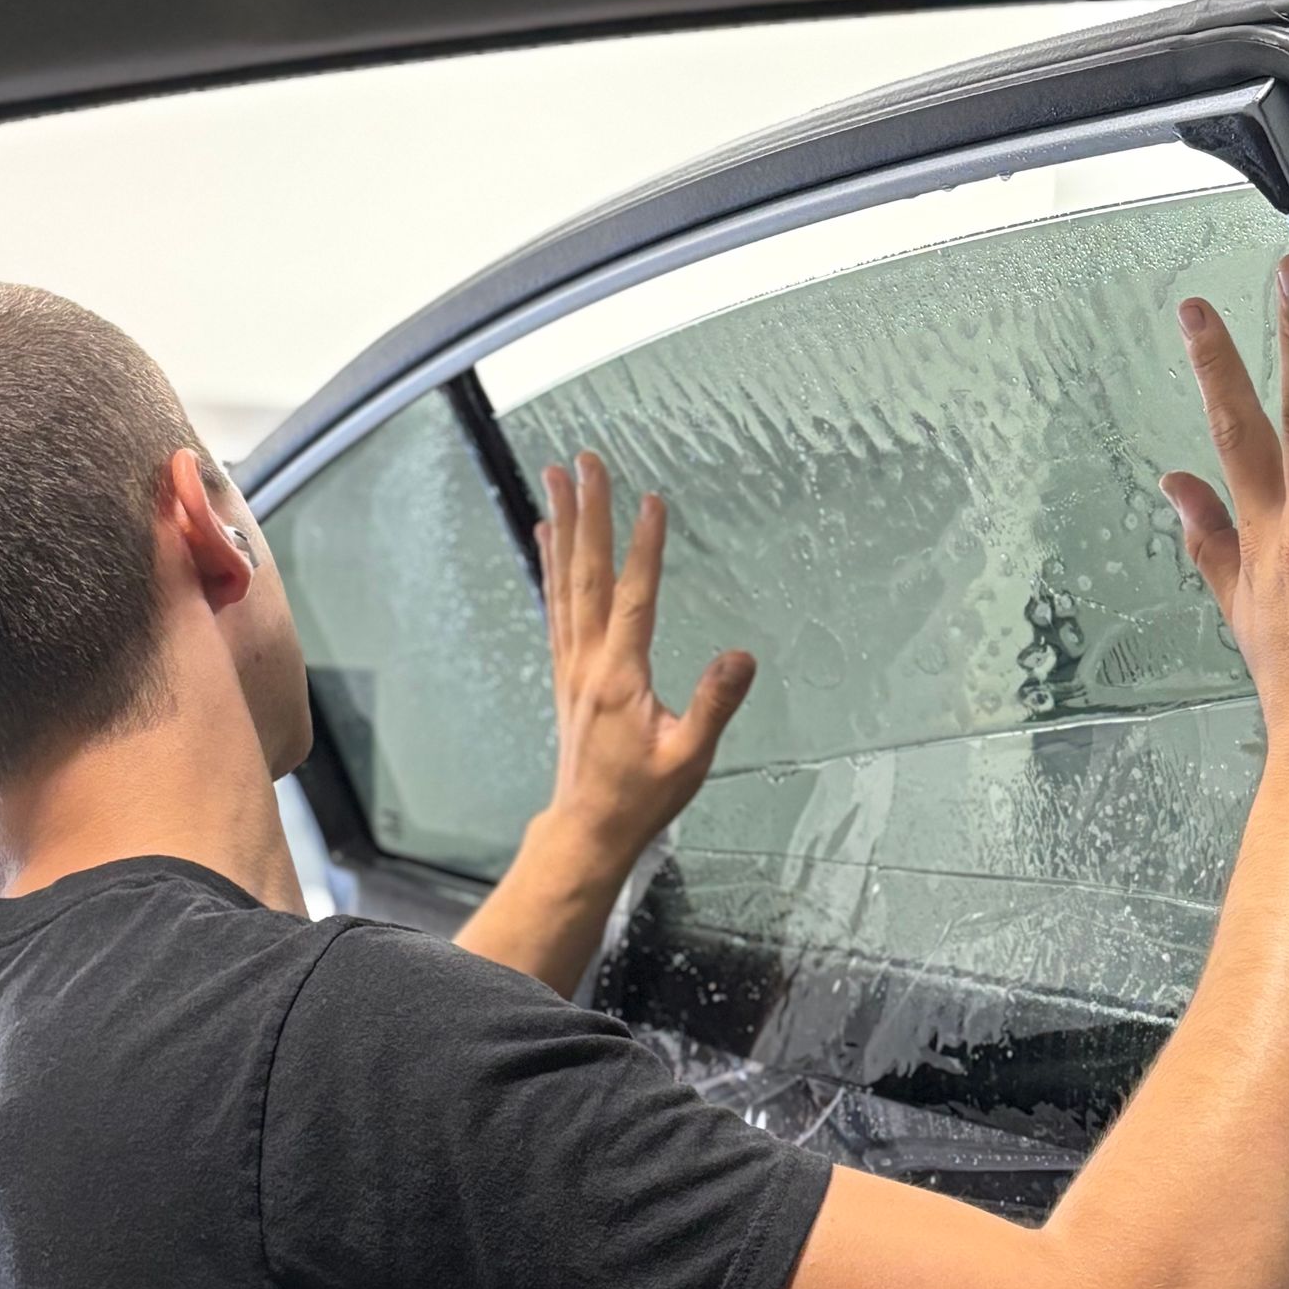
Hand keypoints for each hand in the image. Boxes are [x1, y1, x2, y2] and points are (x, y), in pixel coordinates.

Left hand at [535, 451, 756, 879]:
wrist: (588, 828)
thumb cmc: (642, 797)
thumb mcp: (689, 758)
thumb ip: (714, 705)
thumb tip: (742, 656)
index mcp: (620, 677)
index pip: (634, 598)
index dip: (644, 548)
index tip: (651, 500)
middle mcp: (588, 662)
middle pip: (587, 574)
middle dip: (588, 513)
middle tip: (586, 461)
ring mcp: (571, 664)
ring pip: (563, 582)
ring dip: (561, 527)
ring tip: (554, 478)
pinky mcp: (566, 672)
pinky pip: (555, 605)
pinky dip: (550, 565)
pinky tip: (546, 537)